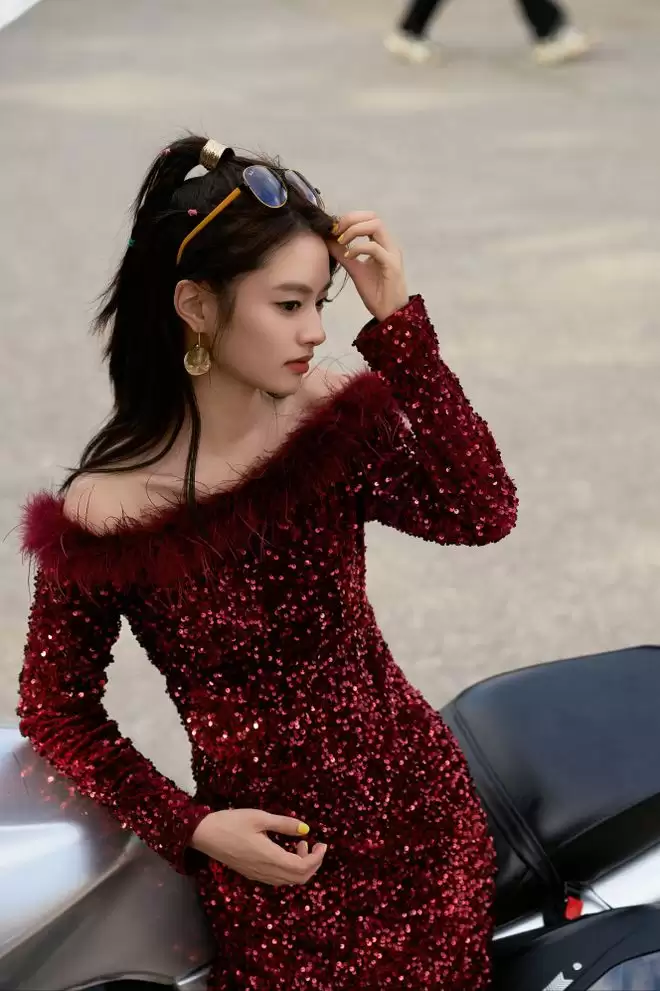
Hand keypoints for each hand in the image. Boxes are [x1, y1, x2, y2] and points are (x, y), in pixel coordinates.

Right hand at [190, 808, 327, 886]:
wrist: (205, 835)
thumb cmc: (232, 822)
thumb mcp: (260, 818)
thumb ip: (284, 825)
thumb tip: (306, 830)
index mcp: (270, 857)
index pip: (302, 868)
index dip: (317, 859)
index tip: (323, 844)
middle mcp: (265, 871)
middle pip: (298, 879)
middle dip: (313, 864)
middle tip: (315, 845)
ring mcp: (258, 875)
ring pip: (288, 881)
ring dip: (301, 866)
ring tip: (300, 844)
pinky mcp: (252, 874)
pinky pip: (278, 879)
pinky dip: (289, 869)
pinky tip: (286, 851)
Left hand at [328, 212, 408, 322]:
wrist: (390, 313)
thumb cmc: (376, 293)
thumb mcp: (355, 270)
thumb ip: (343, 254)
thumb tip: (327, 240)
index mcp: (383, 243)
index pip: (369, 218)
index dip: (350, 219)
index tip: (334, 229)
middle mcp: (390, 244)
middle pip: (373, 217)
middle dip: (351, 219)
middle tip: (336, 231)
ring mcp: (392, 253)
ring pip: (376, 226)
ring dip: (355, 230)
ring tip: (341, 241)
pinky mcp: (392, 265)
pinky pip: (375, 248)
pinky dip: (359, 248)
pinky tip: (349, 256)